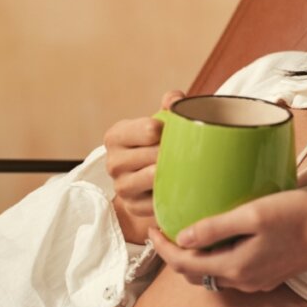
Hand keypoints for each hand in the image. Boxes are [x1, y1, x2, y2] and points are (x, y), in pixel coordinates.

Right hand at [103, 89, 184, 243]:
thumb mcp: (160, 120)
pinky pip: (157, 201)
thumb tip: (176, 99)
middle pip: (154, 155)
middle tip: (192, 151)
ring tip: (189, 166)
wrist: (148, 174)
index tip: (179, 131)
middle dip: (175, 152)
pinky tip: (183, 186)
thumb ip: (170, 104)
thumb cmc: (157, 142)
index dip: (170, 130)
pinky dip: (172, 194)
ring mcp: (121, 187)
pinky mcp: (133, 206)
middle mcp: (113, 162)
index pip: (149, 130)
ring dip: (174, 172)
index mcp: (116, 136)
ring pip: (154, 178)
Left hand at [149, 190, 306, 292]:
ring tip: (188, 231)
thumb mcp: (254, 214)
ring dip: (195, 256)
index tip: (152, 227)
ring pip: (213, 273)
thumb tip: (182, 237)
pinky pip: (232, 270)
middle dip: (174, 254)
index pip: (184, 263)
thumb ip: (216, 226)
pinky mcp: (268, 273)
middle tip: (165, 229)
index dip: (162, 248)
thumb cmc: (299, 217)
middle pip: (195, 272)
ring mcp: (257, 280)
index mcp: (235, 267)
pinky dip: (216, 257)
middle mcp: (243, 280)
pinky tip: (221, 238)